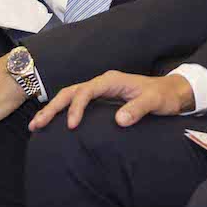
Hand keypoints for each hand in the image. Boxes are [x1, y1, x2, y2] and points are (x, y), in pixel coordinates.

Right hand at [30, 70, 193, 132]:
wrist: (171, 93)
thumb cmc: (163, 96)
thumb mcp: (154, 102)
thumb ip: (138, 109)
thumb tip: (119, 121)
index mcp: (111, 81)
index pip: (86, 91)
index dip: (76, 107)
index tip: (72, 126)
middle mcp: (102, 83)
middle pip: (70, 92)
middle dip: (52, 107)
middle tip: (36, 125)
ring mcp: (100, 91)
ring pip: (70, 97)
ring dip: (53, 110)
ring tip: (36, 126)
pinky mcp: (101, 101)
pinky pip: (77, 104)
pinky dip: (63, 112)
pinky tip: (54, 125)